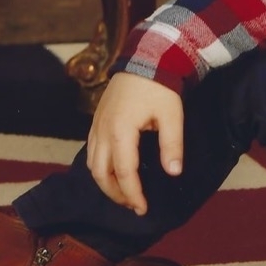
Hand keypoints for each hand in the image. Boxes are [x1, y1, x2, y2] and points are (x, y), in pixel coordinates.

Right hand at [86, 73, 183, 215]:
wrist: (144, 57)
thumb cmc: (159, 86)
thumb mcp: (171, 115)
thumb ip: (172, 145)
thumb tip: (174, 173)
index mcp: (120, 131)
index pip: (124, 173)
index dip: (133, 194)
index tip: (143, 208)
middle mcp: (102, 131)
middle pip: (100, 173)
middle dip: (116, 194)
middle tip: (134, 205)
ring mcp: (96, 125)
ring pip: (92, 164)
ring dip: (106, 183)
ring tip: (125, 193)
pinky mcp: (96, 120)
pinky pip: (91, 151)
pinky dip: (100, 167)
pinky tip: (115, 172)